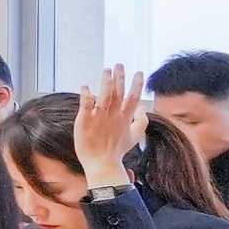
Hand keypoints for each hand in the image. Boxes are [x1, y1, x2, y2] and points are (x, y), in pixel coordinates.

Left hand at [74, 63, 141, 190]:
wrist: (101, 163)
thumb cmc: (117, 150)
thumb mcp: (134, 136)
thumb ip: (141, 121)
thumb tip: (143, 107)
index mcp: (125, 118)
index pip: (133, 98)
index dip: (137, 84)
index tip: (139, 72)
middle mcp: (113, 116)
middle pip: (118, 93)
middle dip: (120, 78)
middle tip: (118, 65)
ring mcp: (99, 118)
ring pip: (105, 96)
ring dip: (106, 82)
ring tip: (107, 70)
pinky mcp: (85, 121)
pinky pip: (86, 105)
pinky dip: (87, 95)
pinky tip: (85, 86)